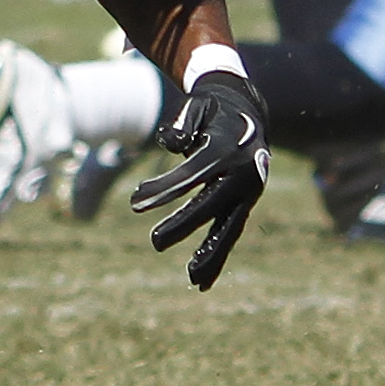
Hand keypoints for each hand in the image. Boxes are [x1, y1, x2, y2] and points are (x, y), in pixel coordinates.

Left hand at [131, 64, 268, 288]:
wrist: (248, 111)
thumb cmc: (211, 110)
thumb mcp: (196, 106)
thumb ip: (182, 125)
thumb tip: (168, 144)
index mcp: (226, 148)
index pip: (191, 174)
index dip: (164, 189)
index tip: (135, 203)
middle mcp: (242, 173)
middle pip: (211, 204)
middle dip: (184, 224)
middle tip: (154, 242)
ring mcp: (247, 192)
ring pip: (228, 227)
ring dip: (211, 254)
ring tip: (192, 278)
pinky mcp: (244, 203)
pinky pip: (230, 231)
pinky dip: (218, 254)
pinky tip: (203, 279)